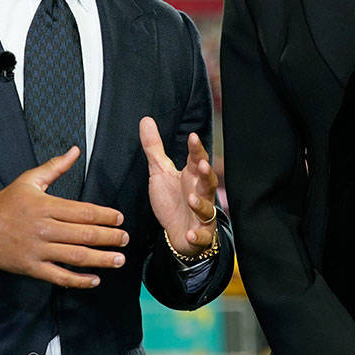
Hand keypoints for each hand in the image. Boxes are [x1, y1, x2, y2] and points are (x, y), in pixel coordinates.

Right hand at [0, 147, 128, 287]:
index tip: (119, 218)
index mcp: (45, 206)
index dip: (105, 216)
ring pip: (75, 257)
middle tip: (125, 239)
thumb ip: (55, 166)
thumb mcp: (29, 180)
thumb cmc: (7, 203)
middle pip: (83, 234)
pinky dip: (78, 280)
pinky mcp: (32, 267)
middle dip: (109, 238)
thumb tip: (75, 150)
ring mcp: (38, 250)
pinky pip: (59, 276)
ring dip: (100, 259)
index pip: (83, 212)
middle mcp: (44, 229)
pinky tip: (95, 280)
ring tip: (119, 259)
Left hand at [139, 116, 218, 257]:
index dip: (196, 149)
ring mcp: (202, 214)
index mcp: (192, 176)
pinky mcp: (199, 234)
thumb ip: (154, 148)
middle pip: (208, 181)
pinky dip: (197, 235)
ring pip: (207, 207)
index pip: (197, 160)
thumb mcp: (160, 172)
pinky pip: (201, 235)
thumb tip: (146, 119)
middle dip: (207, 174)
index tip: (192, 137)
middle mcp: (201, 193)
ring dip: (201, 203)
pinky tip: (190, 232)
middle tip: (201, 165)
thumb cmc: (172, 200)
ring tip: (191, 198)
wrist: (177, 233)